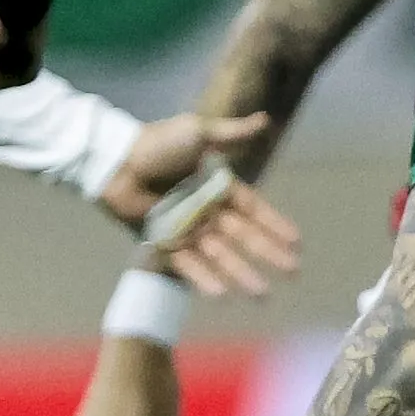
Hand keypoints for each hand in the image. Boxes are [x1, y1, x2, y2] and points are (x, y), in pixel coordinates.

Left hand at [100, 114, 299, 295]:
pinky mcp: (165, 243)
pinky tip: (222, 294)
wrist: (117, 161)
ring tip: (262, 295)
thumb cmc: (156, 144)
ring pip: (221, 256)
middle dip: (268, 254)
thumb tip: (266, 120)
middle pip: (244, 237)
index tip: (297, 242)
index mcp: (217, 187)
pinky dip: (203, 278)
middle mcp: (207, 211)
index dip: (274, 225)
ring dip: (241, 275)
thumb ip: (232, 134)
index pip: (254, 210)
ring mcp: (187, 229)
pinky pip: (188, 264)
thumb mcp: (198, 133)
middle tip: (293, 272)